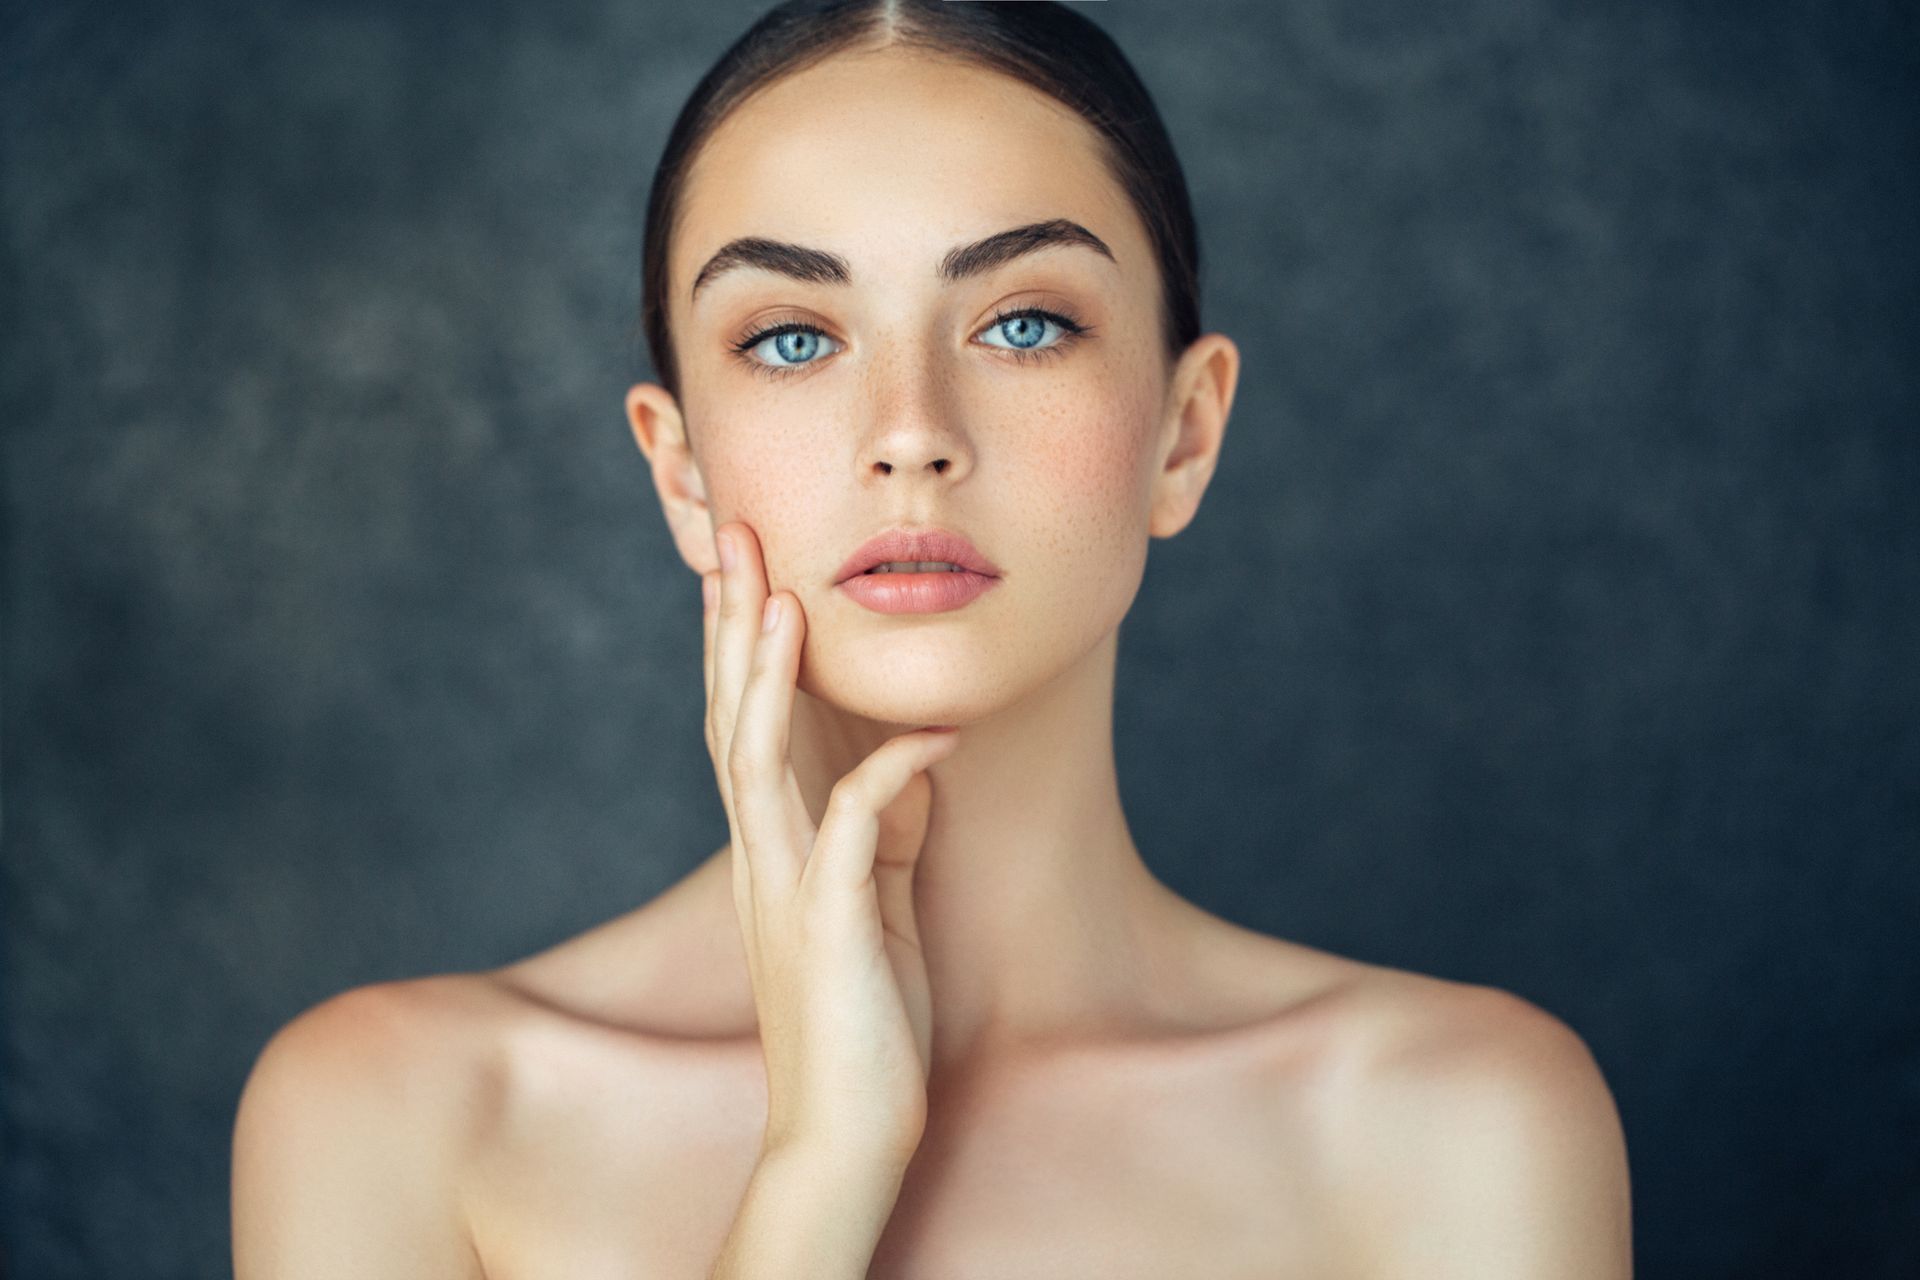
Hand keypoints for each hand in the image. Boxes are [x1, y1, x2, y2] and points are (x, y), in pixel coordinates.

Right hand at [702, 519, 955, 1166]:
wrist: (847, 1129)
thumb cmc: (865, 1016)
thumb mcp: (877, 900)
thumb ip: (881, 827)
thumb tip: (907, 759)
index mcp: (769, 847)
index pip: (739, 724)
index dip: (737, 645)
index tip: (742, 567)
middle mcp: (763, 856)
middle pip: (729, 718)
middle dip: (733, 627)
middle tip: (735, 539)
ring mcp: (787, 889)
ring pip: (756, 759)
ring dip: (766, 676)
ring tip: (781, 597)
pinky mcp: (829, 923)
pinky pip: (855, 824)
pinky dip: (892, 771)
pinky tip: (934, 731)